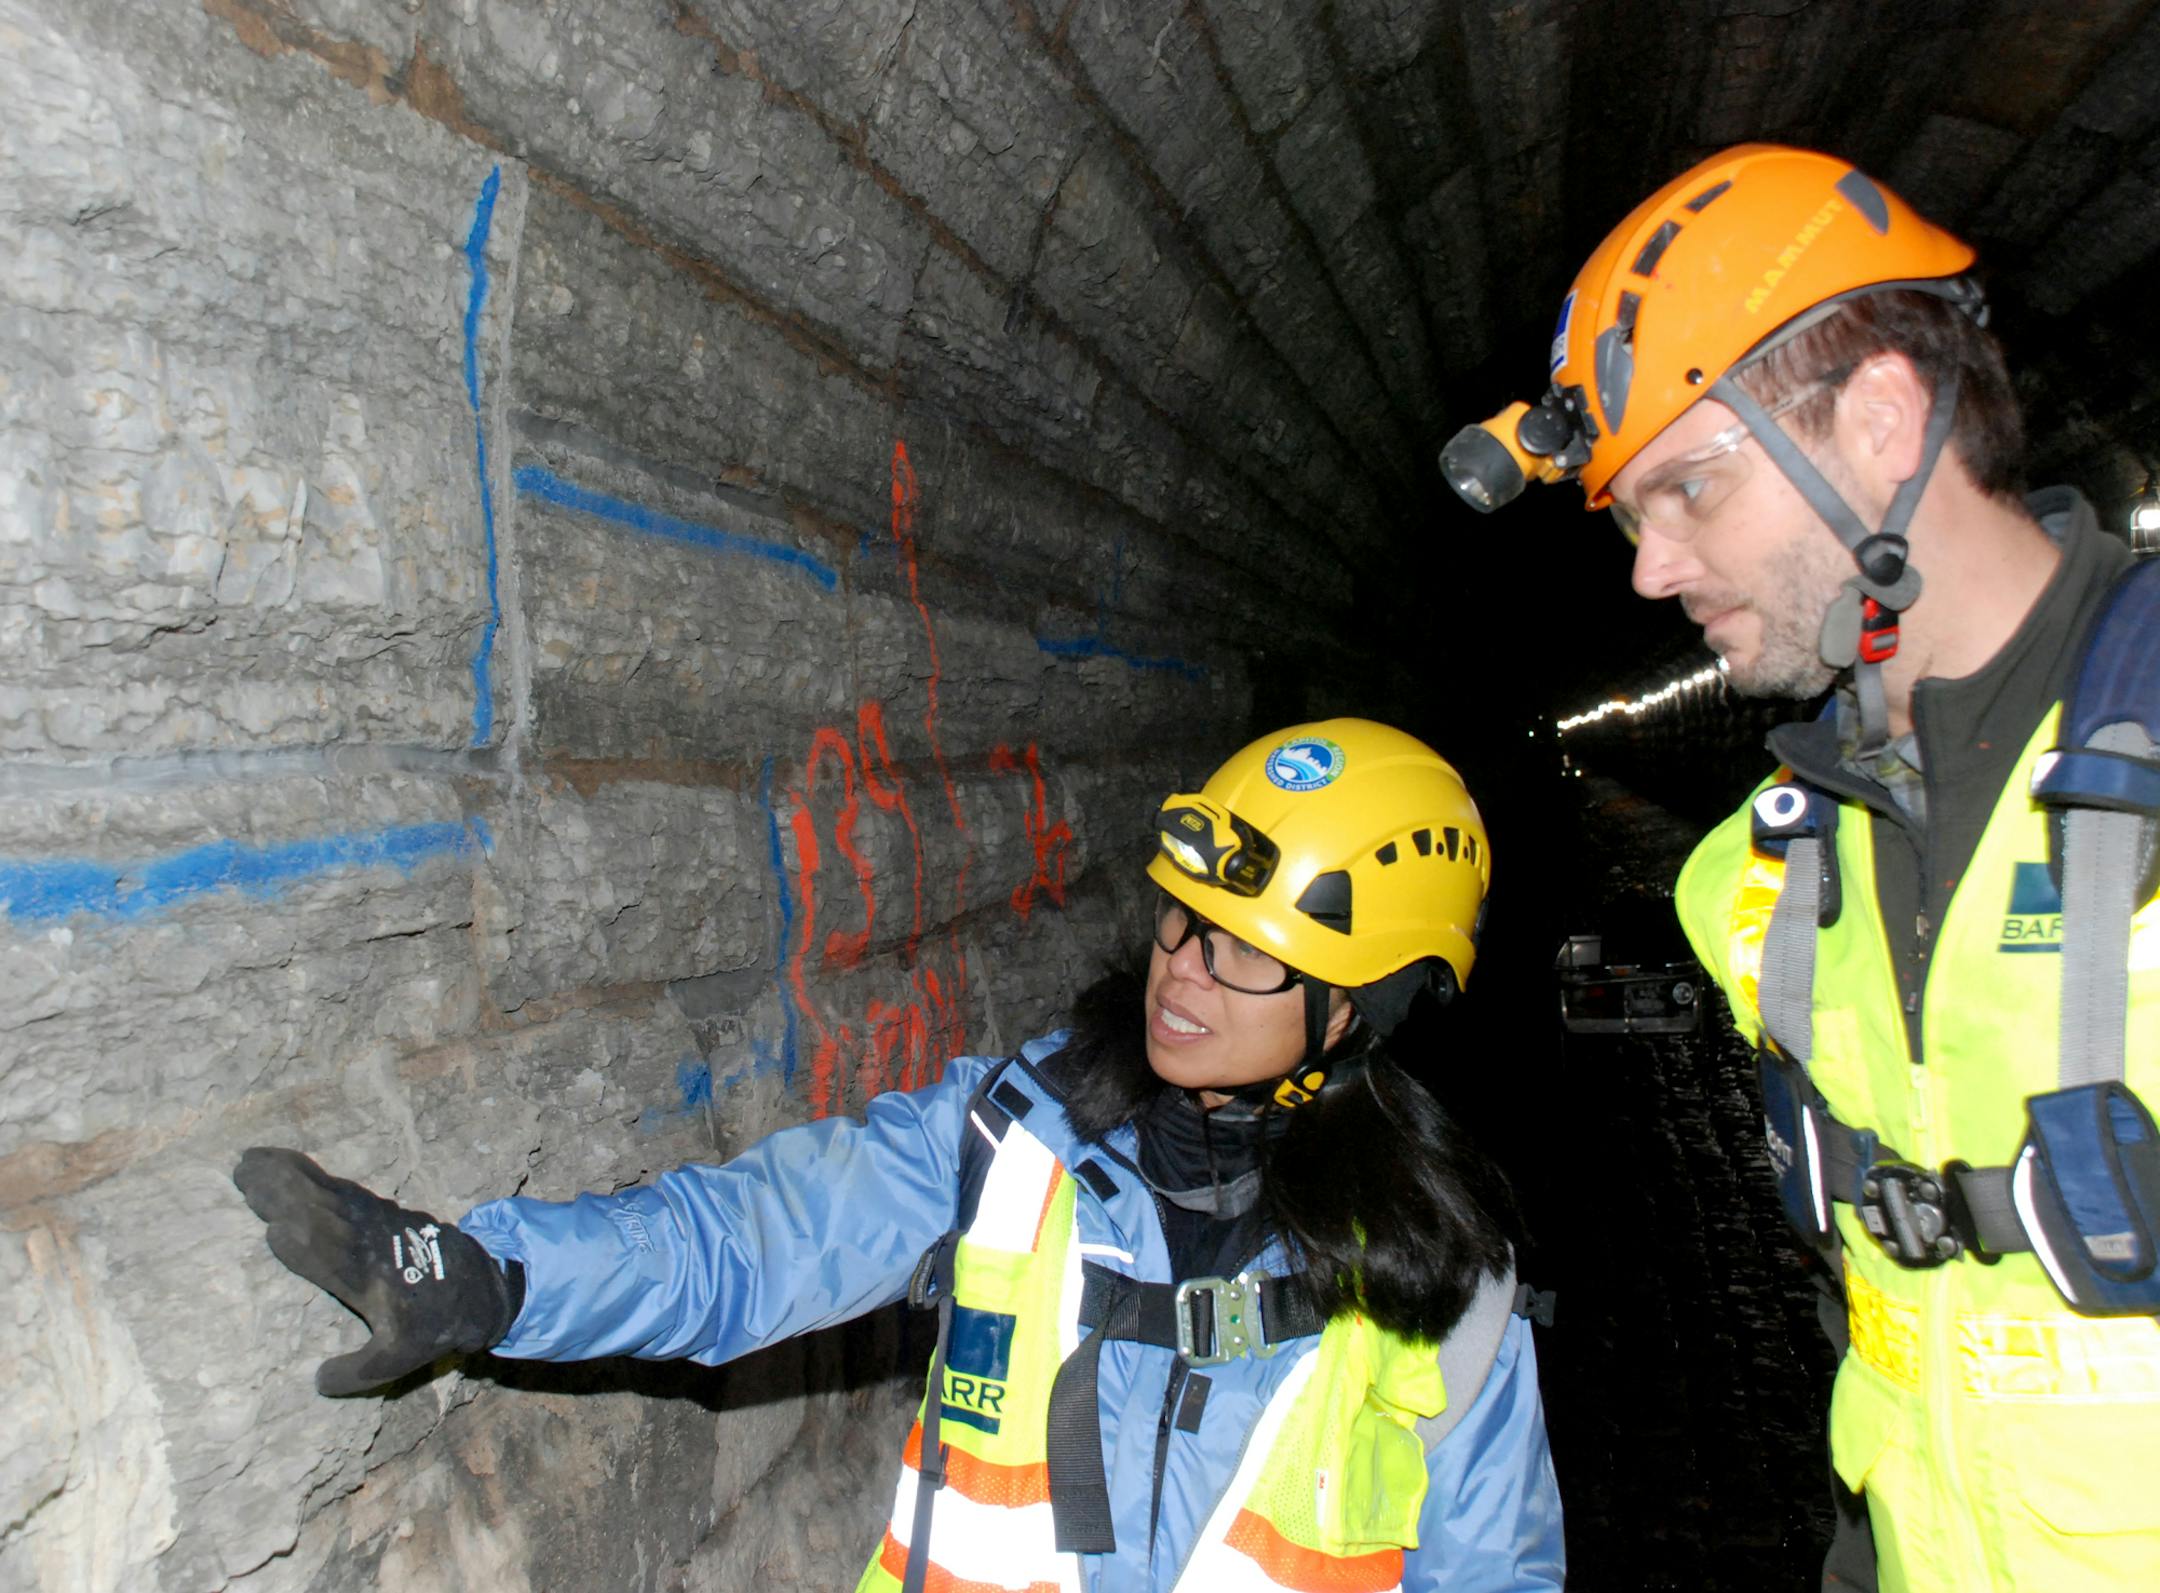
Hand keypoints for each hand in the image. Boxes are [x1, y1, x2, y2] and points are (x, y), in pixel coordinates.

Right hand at [234, 1147, 521, 1395]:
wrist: (478, 1285)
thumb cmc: (434, 1324)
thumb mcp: (401, 1358)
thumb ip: (359, 1372)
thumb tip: (317, 1383)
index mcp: (372, 1281)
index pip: (336, 1261)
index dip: (309, 1248)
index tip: (276, 1232)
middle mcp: (369, 1245)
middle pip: (323, 1216)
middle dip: (285, 1197)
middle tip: (241, 1176)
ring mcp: (374, 1221)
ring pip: (327, 1194)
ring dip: (288, 1177)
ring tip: (247, 1162)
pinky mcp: (376, 1208)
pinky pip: (338, 1186)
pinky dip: (309, 1172)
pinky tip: (281, 1162)